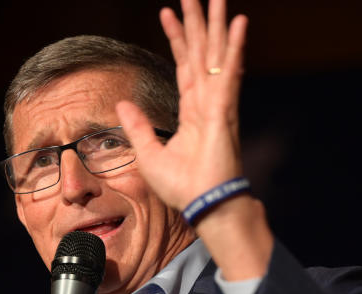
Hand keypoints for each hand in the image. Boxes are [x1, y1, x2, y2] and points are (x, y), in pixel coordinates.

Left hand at [118, 0, 273, 280]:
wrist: (204, 206)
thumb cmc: (183, 188)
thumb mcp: (148, 153)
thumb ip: (138, 126)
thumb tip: (123, 104)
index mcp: (192, 113)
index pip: (184, 67)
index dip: (177, 40)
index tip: (168, 14)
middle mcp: (207, 103)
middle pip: (201, 54)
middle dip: (198, 24)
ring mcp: (218, 104)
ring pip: (216, 55)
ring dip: (217, 26)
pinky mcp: (225, 109)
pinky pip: (228, 72)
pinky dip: (234, 48)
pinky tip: (238, 24)